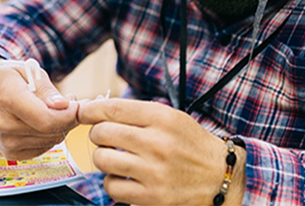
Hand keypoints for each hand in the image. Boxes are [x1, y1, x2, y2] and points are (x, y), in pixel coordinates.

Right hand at [0, 59, 78, 159]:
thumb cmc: (7, 78)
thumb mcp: (28, 71)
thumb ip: (47, 90)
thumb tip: (64, 105)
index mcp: (8, 99)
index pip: (46, 119)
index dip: (68, 115)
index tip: (75, 103)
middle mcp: (4, 125)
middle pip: (50, 132)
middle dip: (69, 119)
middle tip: (71, 103)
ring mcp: (6, 143)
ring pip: (50, 142)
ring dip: (60, 127)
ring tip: (56, 109)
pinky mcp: (10, 153)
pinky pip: (43, 148)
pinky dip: (50, 136)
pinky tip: (45, 121)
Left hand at [77, 99, 245, 205]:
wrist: (220, 177)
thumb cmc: (190, 144)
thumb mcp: (170, 117)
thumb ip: (137, 112)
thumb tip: (96, 109)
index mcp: (161, 118)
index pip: (113, 108)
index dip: (91, 110)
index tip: (84, 112)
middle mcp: (157, 143)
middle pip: (102, 132)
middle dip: (98, 134)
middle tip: (106, 138)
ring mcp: (153, 171)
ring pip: (102, 159)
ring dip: (104, 158)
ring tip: (116, 158)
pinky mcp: (151, 197)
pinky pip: (112, 186)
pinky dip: (112, 182)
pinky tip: (124, 178)